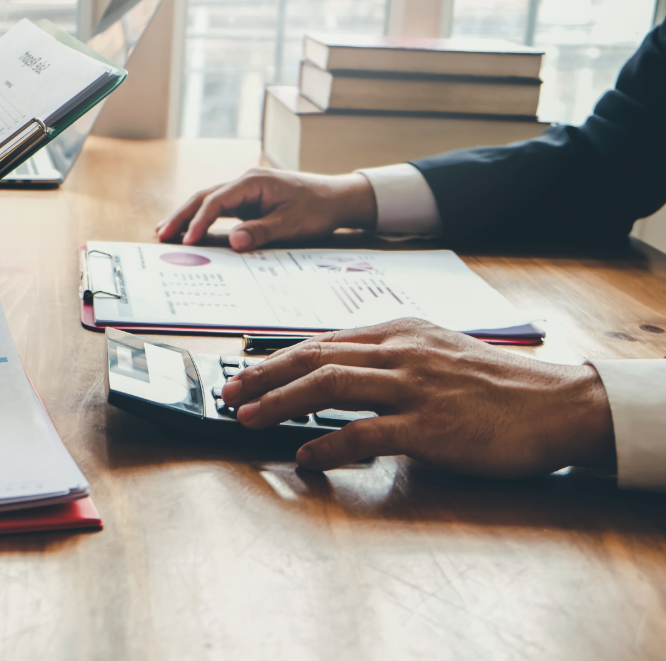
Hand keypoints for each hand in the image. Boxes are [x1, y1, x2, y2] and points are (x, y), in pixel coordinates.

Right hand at [156, 168, 378, 250]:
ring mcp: (246, 192)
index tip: (187, 241)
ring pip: (208, 201)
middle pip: (204, 196)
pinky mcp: (248, 202)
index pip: (216, 201)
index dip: (198, 221)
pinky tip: (189, 229)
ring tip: (164, 231)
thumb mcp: (292, 224)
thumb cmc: (318, 209)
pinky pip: (219, 209)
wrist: (338, 198)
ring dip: (187, 216)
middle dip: (181, 215)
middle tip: (160, 234)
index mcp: (253, 183)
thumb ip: (262, 232)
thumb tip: (234, 242)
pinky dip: (202, 218)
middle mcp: (245, 183)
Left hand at [221, 318, 615, 477]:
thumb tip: (333, 377)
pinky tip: (304, 453)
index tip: (242, 372)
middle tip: (228, 393)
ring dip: (280, 402)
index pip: (321, 341)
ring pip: (329, 385)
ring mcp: (415, 388)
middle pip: (314, 358)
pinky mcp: (430, 427)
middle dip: (262, 375)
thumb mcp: (436, 354)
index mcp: (399, 332)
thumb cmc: (495, 386)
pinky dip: (328, 443)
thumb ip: (387, 360)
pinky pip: (365, 433)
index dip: (274, 358)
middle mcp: (401, 352)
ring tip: (248, 418)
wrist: (558, 404)